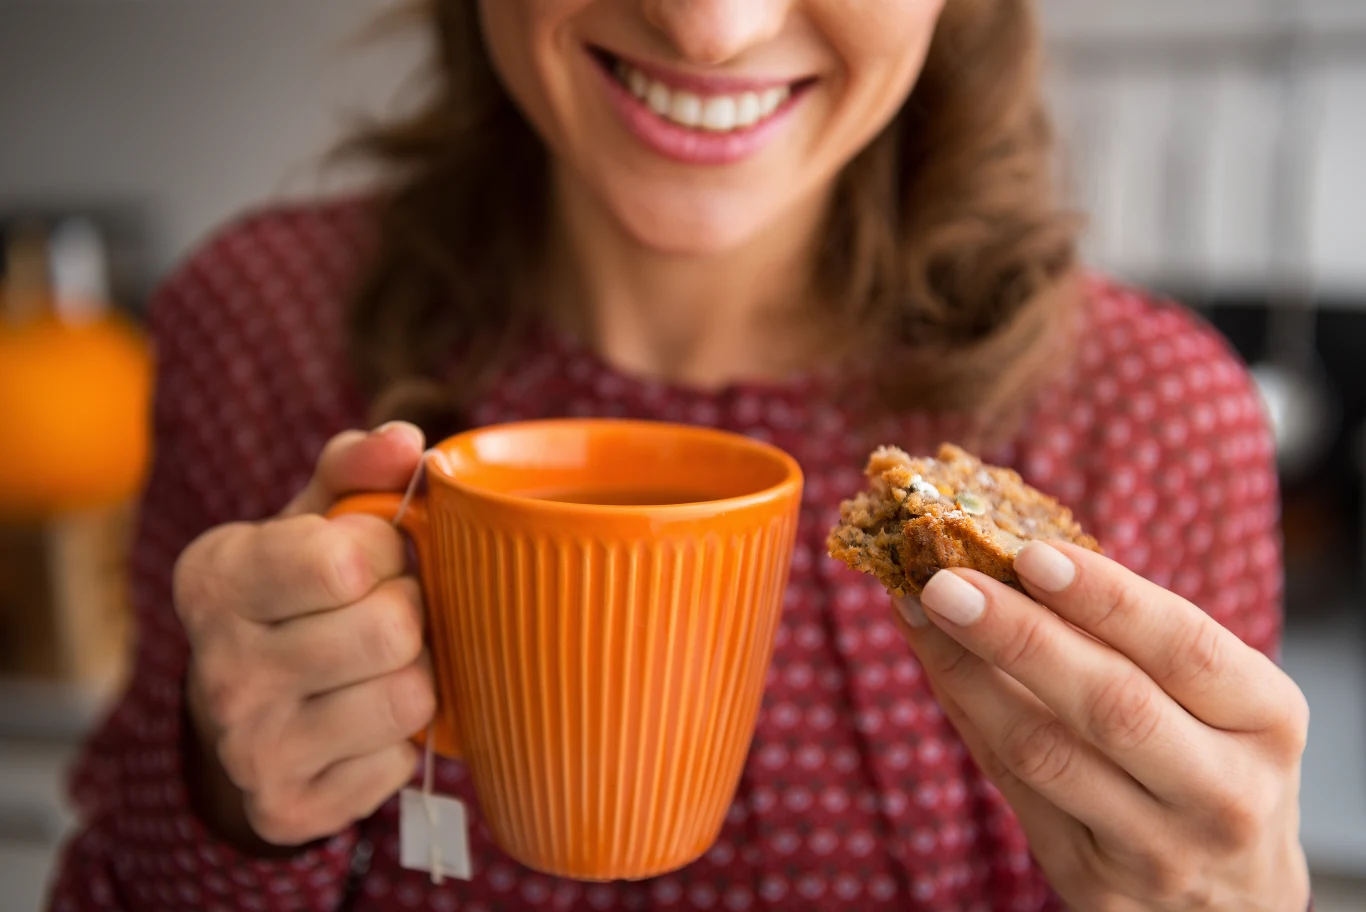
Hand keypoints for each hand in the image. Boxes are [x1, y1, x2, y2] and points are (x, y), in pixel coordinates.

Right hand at [175, 422, 435, 847]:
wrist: (244, 707)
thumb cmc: (295, 591)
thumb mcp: (313, 518)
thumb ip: (358, 468)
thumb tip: (408, 442)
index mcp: (216, 579)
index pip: (346, 559)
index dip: (387, 549)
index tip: (373, 555)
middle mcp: (220, 668)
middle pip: (391, 630)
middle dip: (410, 611)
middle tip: (389, 610)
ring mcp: (249, 749)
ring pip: (409, 699)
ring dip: (416, 673)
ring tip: (383, 662)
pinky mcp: (288, 808)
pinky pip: (401, 764)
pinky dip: (401, 740)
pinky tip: (366, 720)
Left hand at [892, 542, 1309, 910]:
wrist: (1232, 896)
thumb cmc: (1207, 759)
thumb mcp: (1212, 699)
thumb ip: (1130, 637)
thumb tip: (1007, 555)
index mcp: (1267, 720)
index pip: (1184, 648)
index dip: (1105, 598)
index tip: (1030, 552)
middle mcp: (1225, 793)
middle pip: (1112, 705)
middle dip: (1019, 635)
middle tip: (946, 581)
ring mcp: (1159, 849)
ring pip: (1047, 753)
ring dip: (969, 674)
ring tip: (919, 611)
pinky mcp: (1095, 882)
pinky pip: (1013, 786)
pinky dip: (966, 716)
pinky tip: (935, 663)